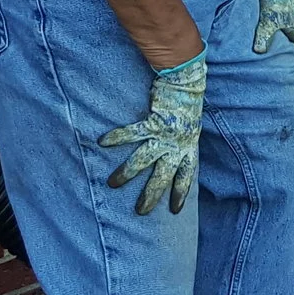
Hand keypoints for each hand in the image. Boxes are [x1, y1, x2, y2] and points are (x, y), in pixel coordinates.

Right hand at [99, 54, 204, 214]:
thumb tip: (174, 152)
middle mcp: (177, 145)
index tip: (175, 210)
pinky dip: (118, 137)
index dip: (180, 193)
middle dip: (151, 195)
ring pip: (144, 159)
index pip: (186, 176)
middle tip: (140, 211)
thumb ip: (182, 142)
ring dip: (128, 172)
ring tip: (112, 184)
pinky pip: (133, 133)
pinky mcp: (153, 122)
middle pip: (163, 176)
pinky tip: (102, 142)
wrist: (188, 82)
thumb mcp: (191, 128)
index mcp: (188, 148)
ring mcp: (165, 135)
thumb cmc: (187, 105)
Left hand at [249, 0, 293, 78]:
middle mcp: (292, 22)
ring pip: (292, 34)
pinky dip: (277, 33)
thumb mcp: (268, 17)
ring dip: (291, 44)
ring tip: (288, 56)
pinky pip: (280, 25)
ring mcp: (286, 14)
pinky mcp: (277, 6)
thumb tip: (259, 51)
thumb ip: (264, 34)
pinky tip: (271, 35)